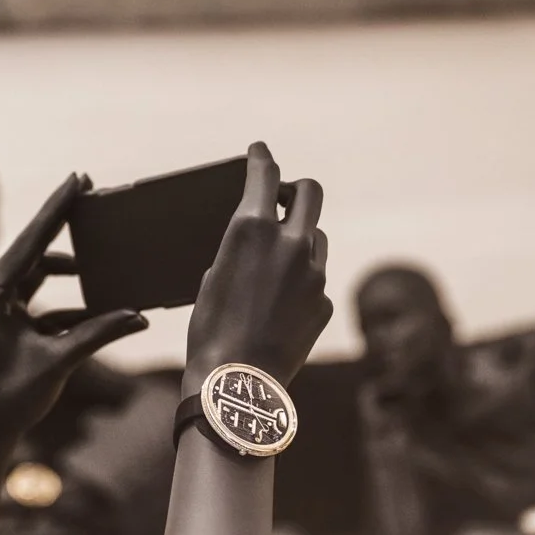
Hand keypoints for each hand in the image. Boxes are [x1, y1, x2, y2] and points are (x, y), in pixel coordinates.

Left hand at [0, 175, 148, 437]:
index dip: (57, 209)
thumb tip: (139, 316)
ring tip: (98, 261)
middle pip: (32, 249)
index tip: (78, 178)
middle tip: (87, 190)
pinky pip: (40, 300)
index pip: (30, 242)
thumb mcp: (59, 362)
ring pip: (38, 275)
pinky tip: (97, 308)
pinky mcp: (5, 323)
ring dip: (68, 270)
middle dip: (62, 225)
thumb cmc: (11, 399)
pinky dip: (67, 303)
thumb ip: (98, 334)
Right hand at [183, 142, 331, 392]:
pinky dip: (301, 283)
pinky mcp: (324, 302)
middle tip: (282, 197)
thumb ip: (240, 247)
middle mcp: (290, 243)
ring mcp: (314, 273)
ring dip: (299, 240)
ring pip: (315, 238)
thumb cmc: (210, 331)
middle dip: (294, 189)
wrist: (236, 383)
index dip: (262, 157)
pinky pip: (316, 279)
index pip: (265, 174)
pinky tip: (280, 305)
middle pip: (309, 192)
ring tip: (275, 264)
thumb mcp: (213, 275)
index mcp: (251, 229)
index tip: (260, 151)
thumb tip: (255, 240)